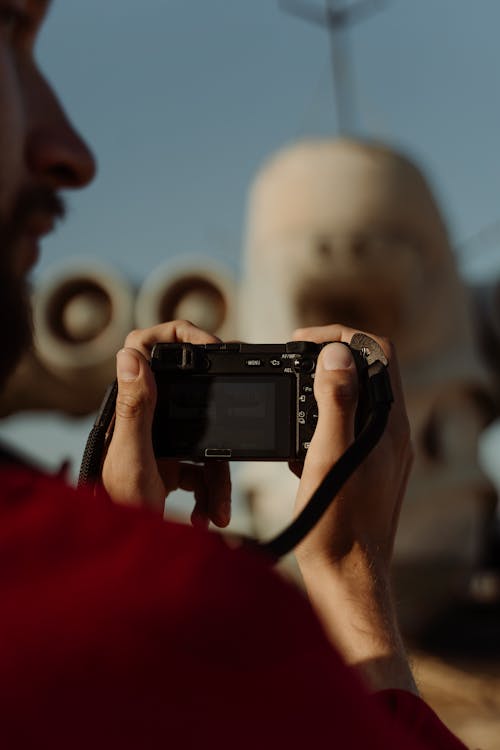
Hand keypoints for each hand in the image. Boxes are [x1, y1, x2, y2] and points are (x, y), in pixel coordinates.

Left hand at [101, 320, 230, 528]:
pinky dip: (213, 494)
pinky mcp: (174, 467)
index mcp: (132, 409)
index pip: (145, 349)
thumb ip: (135, 408)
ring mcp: (162, 443)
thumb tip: (130, 355)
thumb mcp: (133, 458)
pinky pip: (205, 469)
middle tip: (240, 415)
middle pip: (193, 397)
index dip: (179, 334)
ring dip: (218, 477)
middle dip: (219, 419)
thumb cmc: (119, 509)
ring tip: (216, 509)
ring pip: (207, 441)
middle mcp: (146, 420)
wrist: (125, 556)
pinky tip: (209, 516)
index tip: (211, 345)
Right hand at [290, 324, 415, 691]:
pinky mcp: (367, 467)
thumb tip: (337, 354)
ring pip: (354, 398)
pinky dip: (320, 423)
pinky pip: (346, 426)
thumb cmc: (338, 525)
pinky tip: (298, 448)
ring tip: (289, 404)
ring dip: (321, 391)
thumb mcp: (329, 456)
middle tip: (291, 364)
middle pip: (366, 369)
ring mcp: (381, 450)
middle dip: (327, 358)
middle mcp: (391, 431)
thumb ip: (336, 401)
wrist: (347, 576)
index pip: (377, 351)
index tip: (301, 342)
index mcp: (388, 422)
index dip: (339, 335)